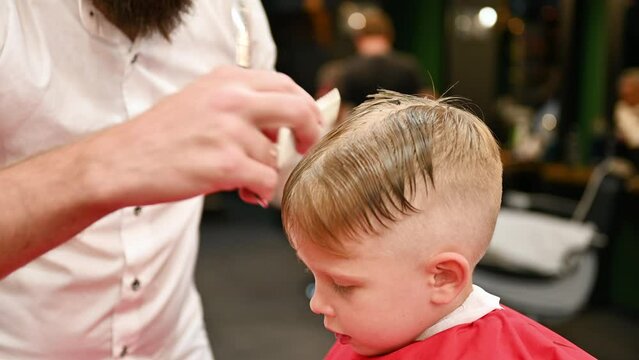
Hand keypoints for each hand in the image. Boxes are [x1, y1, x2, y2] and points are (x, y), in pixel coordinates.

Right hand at [84, 66, 321, 208]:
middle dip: (309, 132)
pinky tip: (245, 192)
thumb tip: (284, 119)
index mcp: (227, 80)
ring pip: (277, 155)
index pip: (286, 84)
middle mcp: (231, 98)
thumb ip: (241, 103)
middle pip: (297, 110)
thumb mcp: (202, 100)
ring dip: (267, 172)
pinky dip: (261, 191)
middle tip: (304, 147)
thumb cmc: (163, 135)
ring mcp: (229, 130)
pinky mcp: (225, 164)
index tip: (309, 124)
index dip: (305, 107)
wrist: (122, 160)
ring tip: (245, 179)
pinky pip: (267, 180)